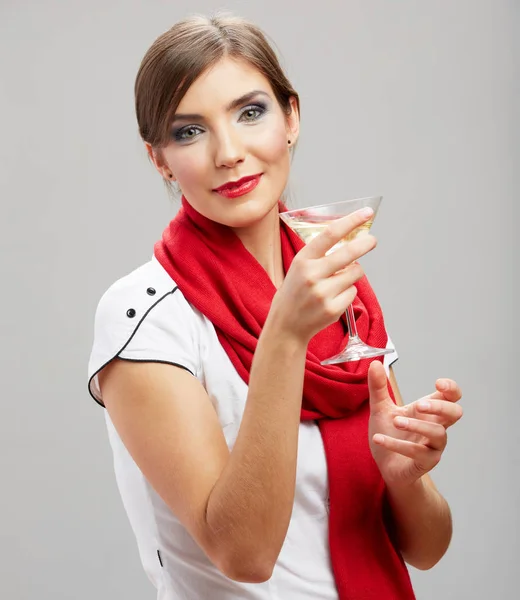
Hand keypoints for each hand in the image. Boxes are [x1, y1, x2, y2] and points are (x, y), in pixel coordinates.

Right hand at [270, 207, 376, 343]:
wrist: (286, 325)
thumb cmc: (295, 293)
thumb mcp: (299, 267)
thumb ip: (320, 255)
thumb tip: (350, 239)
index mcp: (302, 260)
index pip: (330, 234)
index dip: (351, 221)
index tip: (366, 213)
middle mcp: (312, 275)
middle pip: (349, 253)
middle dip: (365, 244)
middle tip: (372, 240)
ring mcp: (322, 293)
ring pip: (355, 273)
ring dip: (353, 274)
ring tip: (337, 281)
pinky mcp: (333, 309)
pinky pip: (353, 292)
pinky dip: (348, 293)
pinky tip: (332, 298)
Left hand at [367, 361, 462, 487]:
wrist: (385, 465)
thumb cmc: (389, 433)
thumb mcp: (380, 408)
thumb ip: (378, 387)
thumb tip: (375, 363)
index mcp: (428, 411)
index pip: (452, 397)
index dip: (452, 388)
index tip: (438, 383)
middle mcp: (435, 427)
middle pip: (455, 413)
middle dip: (440, 407)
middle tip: (419, 405)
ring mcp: (433, 446)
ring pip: (438, 434)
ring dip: (417, 426)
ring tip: (395, 422)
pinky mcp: (425, 462)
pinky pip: (418, 453)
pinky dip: (397, 444)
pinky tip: (378, 439)